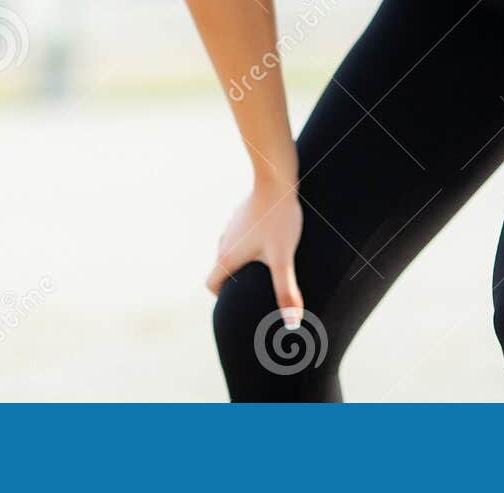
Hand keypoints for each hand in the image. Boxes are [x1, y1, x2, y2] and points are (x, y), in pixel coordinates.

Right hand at [205, 178, 305, 327]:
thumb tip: (292, 324)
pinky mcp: (242, 212)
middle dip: (235, 280)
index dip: (221, 297)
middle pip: (222, 268)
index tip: (238, 301)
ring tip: (266, 265)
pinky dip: (250, 242)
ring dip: (243, 260)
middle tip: (256, 287)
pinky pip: (241, 233)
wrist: (275, 179)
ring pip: (231, 249)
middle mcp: (224, 240)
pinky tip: (271, 239)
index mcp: (228, 256)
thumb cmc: (279, 219)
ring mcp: (232, 224)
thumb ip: (286, 291)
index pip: (211, 284)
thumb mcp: (284, 258)